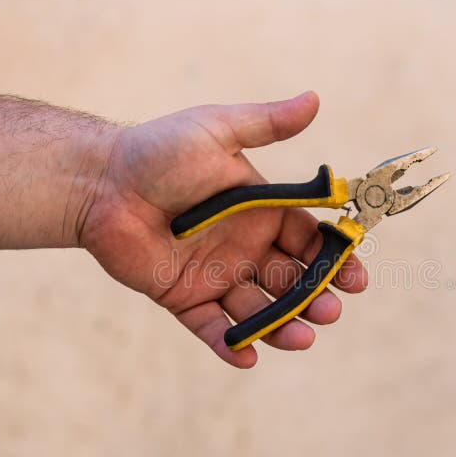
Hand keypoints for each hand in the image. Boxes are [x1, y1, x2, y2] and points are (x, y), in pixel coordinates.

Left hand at [81, 92, 367, 367]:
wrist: (100, 182)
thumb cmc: (158, 151)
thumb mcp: (218, 131)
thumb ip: (267, 123)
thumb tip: (315, 98)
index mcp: (260, 212)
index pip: (308, 241)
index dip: (334, 260)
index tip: (356, 277)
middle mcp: (244, 246)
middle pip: (291, 280)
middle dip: (315, 297)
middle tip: (330, 310)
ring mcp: (215, 275)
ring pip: (257, 309)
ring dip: (282, 326)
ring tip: (302, 338)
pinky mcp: (183, 298)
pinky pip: (210, 327)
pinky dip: (229, 345)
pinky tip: (248, 358)